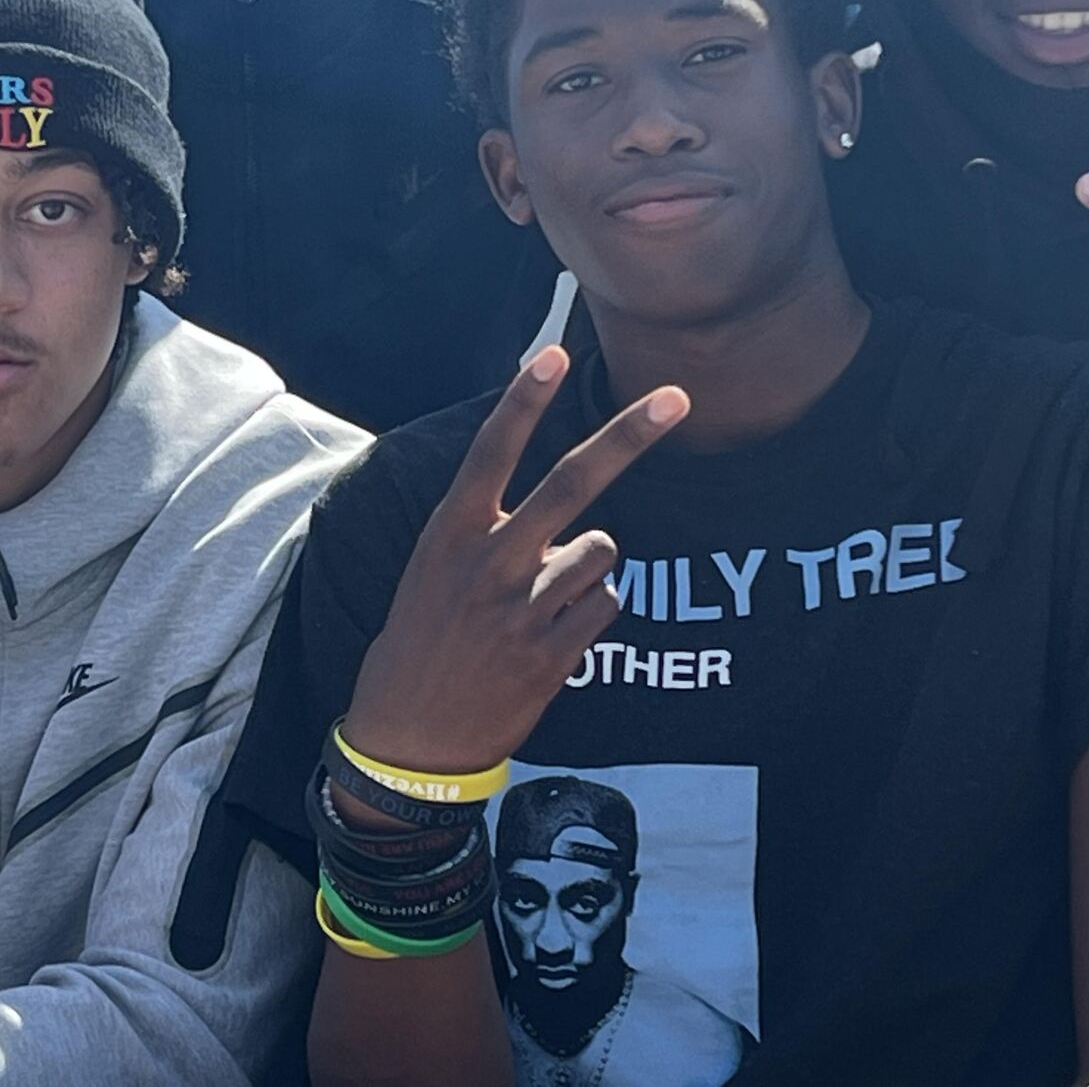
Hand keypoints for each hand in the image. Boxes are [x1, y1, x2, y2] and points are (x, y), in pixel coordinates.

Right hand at [341, 346, 687, 774]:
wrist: (411, 736)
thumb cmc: (422, 640)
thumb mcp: (433, 571)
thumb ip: (490, 532)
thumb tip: (566, 510)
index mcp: (450, 534)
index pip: (491, 452)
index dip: (523, 401)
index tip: (552, 352)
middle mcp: (489, 562)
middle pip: (571, 483)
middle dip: (629, 436)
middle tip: (677, 398)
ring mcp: (524, 608)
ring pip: (602, 549)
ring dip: (589, 565)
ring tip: (546, 598)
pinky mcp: (553, 652)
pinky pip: (608, 604)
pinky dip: (591, 613)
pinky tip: (553, 635)